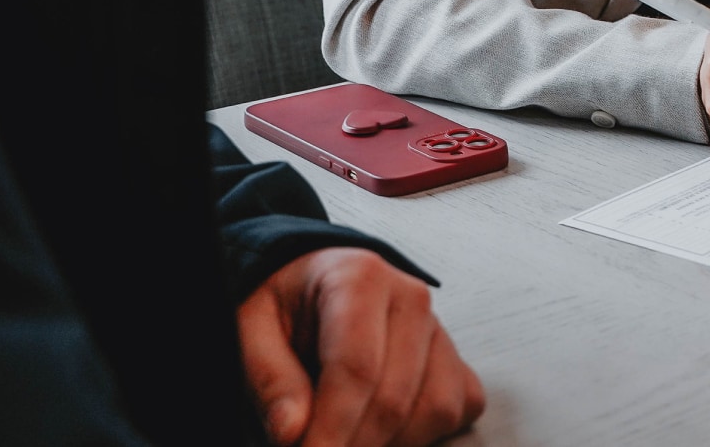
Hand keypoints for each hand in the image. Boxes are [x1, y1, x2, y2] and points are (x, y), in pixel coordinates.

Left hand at [237, 247, 484, 446]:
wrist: (314, 281)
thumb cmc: (283, 305)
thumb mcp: (251, 327)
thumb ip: (270, 378)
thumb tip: (292, 432)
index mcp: (360, 278)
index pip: (356, 368)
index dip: (331, 430)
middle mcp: (410, 297)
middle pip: (394, 398)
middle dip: (352, 445)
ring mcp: (439, 326)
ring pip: (434, 408)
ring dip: (389, 442)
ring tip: (345, 436)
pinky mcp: (454, 354)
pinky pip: (458, 407)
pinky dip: (424, 433)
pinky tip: (382, 429)